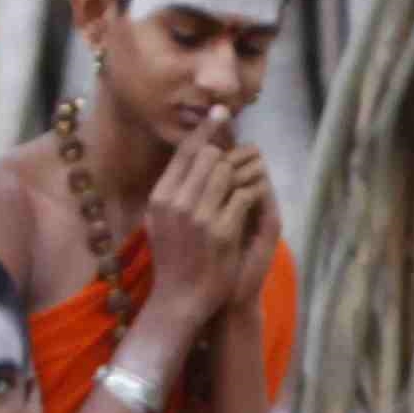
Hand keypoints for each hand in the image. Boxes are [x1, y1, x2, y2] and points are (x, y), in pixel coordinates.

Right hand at [142, 131, 276, 335]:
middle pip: (209, 156)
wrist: (179, 300)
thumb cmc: (173, 259)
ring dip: (241, 172)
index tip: (221, 112)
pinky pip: (243, 196)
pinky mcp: (221, 232)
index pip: (184, 151)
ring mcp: (198, 217)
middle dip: (227, 154)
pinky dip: (251, 193)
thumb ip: (171, 189)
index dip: (205, 129)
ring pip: (227, 172)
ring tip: (248, 178)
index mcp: (160, 197)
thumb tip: (188, 154)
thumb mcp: (158, 221)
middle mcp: (176, 203)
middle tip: (240, 156)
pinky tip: (255, 197)